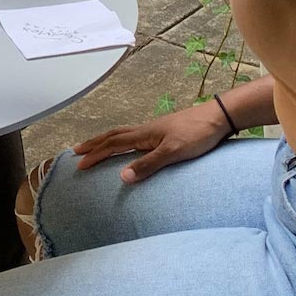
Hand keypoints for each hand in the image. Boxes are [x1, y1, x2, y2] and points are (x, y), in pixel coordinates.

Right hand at [73, 102, 227, 183]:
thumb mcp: (173, 152)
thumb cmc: (197, 134)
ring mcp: (155, 131)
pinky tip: (129, 146)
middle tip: (76, 151)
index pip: (113, 144)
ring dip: (106, 140)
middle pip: (113, 136)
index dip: (95, 154)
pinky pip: (134, 137)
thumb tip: (122, 177)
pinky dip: (122, 141)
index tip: (79, 163)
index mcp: (144, 135)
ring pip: (123, 134)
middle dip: (94, 144)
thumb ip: (148, 164)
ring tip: (96, 146)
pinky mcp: (165, 133)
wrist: (218, 118)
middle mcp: (145, 131)